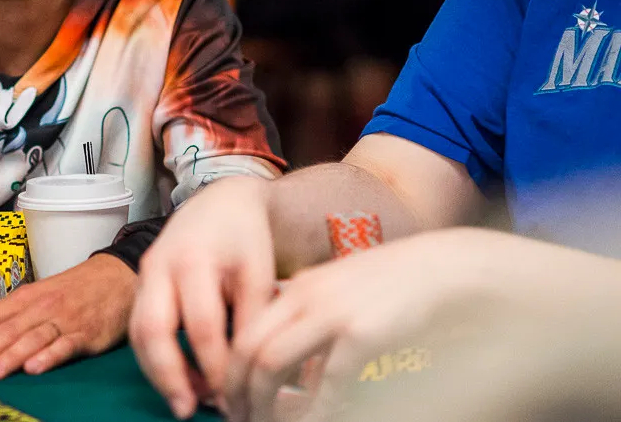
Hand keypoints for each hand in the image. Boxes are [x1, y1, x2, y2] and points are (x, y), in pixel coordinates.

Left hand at [0, 253, 134, 379]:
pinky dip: (49, 357)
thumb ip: (14, 319)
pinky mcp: (86, 334)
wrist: (116, 278)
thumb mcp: (40, 297)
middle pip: (6, 330)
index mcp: (24, 298)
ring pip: (31, 339)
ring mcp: (63, 320)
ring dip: (10, 356)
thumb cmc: (73, 291)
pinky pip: (64, 346)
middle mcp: (40, 307)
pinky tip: (34, 368)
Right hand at [129, 176, 276, 419]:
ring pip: (137, 334)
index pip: (201, 325)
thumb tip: (249, 376)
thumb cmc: (244, 238)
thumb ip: (251, 321)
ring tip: (186, 401)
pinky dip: (155, 359)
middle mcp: (158, 266)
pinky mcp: (139, 286)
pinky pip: (138, 329)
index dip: (215, 367)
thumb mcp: (258, 274)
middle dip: (169, 376)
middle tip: (189, 410)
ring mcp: (143, 276)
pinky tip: (180, 379)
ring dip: (158, 373)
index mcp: (193, 259)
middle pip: (151, 330)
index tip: (234, 397)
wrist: (220, 202)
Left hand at [224, 229, 496, 421]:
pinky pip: (325, 383)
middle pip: (249, 349)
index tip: (232, 399)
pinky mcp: (362, 334)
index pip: (246, 332)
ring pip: (272, 365)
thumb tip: (296, 372)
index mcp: (299, 288)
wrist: (444, 269)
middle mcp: (306, 297)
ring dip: (262, 405)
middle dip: (238, 392)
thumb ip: (314, 323)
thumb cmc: (396, 288)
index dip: (233, 372)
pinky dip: (313, 412)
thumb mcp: (342, 294)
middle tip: (239, 419)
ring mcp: (332, 313)